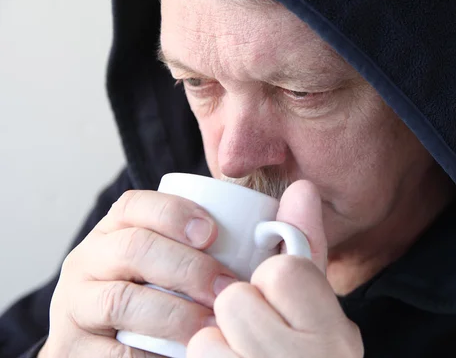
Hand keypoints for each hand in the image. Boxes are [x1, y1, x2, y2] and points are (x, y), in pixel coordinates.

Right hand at [39, 189, 237, 356]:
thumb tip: (289, 211)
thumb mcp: (175, 260)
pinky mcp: (73, 348)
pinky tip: (184, 353)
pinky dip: (151, 355)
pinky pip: (113, 353)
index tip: (213, 233)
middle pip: (132, 248)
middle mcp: (88, 260)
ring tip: (212, 326)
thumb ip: (219, 240)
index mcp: (114, 230)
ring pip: (120, 299)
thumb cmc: (159, 293)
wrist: (104, 342)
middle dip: (186, 266)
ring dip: (174, 313)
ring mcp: (75, 304)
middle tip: (226, 289)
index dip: (173, 213)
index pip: (135, 205)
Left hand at [186, 181, 363, 357]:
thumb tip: (302, 187)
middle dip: (239, 310)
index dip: (271, 279)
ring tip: (239, 354)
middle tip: (255, 330)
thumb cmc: (302, 353)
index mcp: (335, 337)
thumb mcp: (314, 307)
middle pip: (238, 300)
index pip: (284, 271)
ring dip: (214, 341)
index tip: (278, 298)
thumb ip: (307, 247)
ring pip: (207, 336)